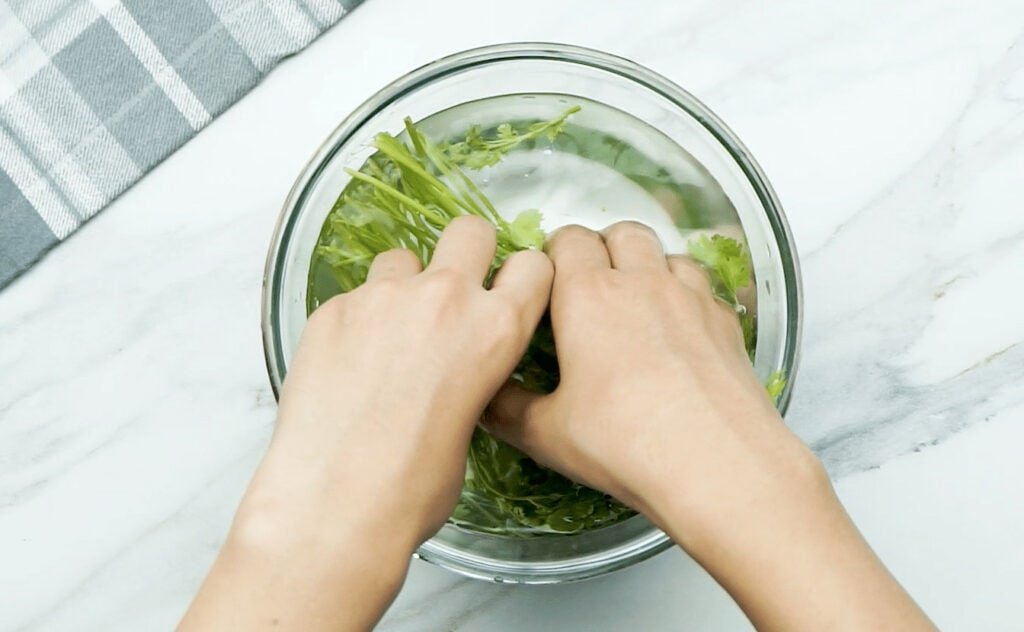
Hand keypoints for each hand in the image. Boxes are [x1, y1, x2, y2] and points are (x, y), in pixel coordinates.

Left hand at [181, 216, 551, 630]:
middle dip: (467, 253)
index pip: (532, 265)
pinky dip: (357, 319)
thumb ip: (472, 374)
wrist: (337, 504)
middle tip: (451, 294)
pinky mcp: (333, 309)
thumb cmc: (414, 486)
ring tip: (389, 335)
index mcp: (496, 330)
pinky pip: (355, 296)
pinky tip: (348, 364)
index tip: (509, 291)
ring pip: (403, 258)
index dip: (521, 277)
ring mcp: (383, 297)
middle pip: (470, 231)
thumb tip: (452, 371)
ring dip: (404, 285)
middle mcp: (444, 299)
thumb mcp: (472, 423)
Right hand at [485, 221, 804, 526]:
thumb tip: (482, 400)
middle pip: (621, 233)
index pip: (567, 240)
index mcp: (587, 296)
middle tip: (590, 290)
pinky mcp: (725, 321)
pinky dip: (685, 293)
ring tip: (636, 304)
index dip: (555, 256)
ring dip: (647, 265)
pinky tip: (679, 330)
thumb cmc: (623, 443)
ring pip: (665, 251)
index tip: (548, 287)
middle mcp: (642, 281)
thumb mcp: (546, 434)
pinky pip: (701, 284)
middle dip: (603, 249)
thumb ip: (506, 409)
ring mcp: (690, 296)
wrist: (718, 464)